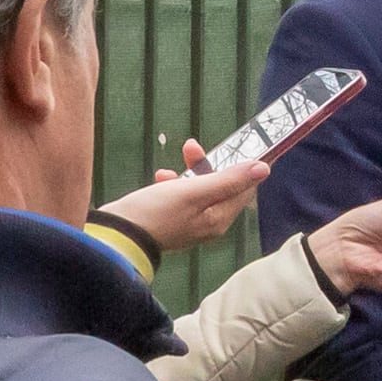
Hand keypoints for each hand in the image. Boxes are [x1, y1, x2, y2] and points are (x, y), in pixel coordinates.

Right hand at [99, 146, 269, 255]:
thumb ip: (228, 180)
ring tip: (177, 155)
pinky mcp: (173, 220)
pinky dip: (175, 183)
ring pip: (201, 188)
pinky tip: (162, 176)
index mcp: (219, 219)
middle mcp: (209, 224)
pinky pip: (182, 196)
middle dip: (210, 163)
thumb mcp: (193, 191)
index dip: (244, 166)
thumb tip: (263, 169)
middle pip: (222, 187)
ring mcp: (191, 223)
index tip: (243, 144)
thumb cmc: (155, 212)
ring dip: (191, 170)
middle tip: (192, 146)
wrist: (118, 236)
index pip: (244, 189)